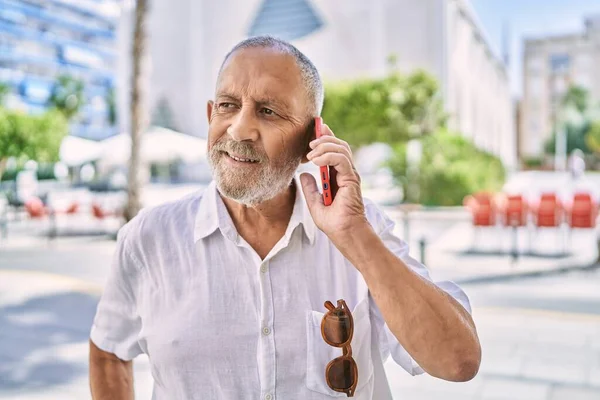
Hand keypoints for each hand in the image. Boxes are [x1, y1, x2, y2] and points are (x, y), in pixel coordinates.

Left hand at [300, 124, 368, 240]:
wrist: (344, 234)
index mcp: (339, 176)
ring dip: (324, 145)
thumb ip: (310, 188)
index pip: (334, 150)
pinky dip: (328, 156)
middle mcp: (346, 173)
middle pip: (339, 145)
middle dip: (324, 138)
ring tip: (310, 152)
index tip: (315, 129)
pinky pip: (341, 159)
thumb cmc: (334, 223)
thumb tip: (303, 174)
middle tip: (309, 142)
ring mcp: (350, 175)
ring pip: (341, 148)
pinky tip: (316, 161)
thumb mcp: (314, 203)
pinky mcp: (351, 179)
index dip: (326, 138)